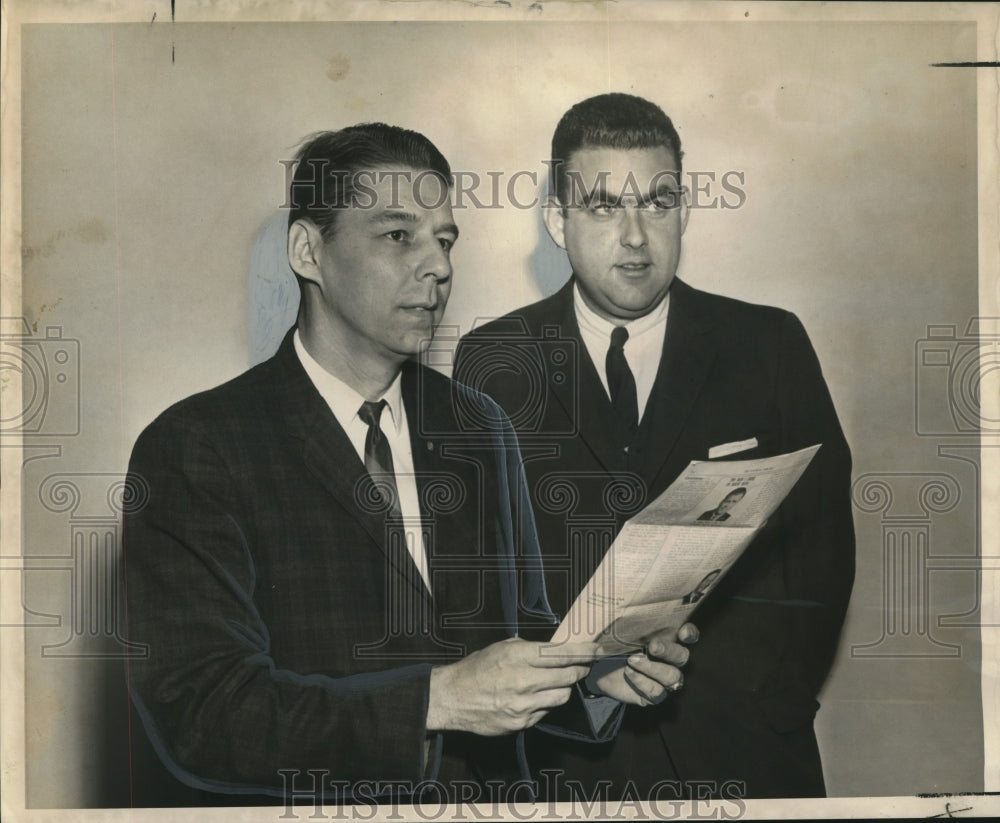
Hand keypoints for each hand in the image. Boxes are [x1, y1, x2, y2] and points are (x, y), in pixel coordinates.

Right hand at [426, 638, 598, 734]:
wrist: (453, 698)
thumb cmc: (477, 668)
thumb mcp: (502, 647)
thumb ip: (530, 649)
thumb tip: (556, 650)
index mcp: (519, 656)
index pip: (562, 654)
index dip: (584, 652)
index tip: (597, 650)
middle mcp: (524, 680)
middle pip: (569, 676)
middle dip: (579, 670)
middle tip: (582, 666)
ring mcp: (523, 705)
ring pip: (562, 697)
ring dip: (563, 688)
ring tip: (554, 682)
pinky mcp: (521, 723)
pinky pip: (545, 712)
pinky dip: (545, 703)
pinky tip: (534, 697)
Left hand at [593, 622, 698, 705]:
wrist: (600, 667)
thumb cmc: (614, 643)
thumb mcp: (618, 631)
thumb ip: (624, 625)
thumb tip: (619, 617)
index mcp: (668, 639)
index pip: (689, 636)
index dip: (690, 634)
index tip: (681, 632)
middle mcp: (671, 660)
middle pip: (682, 656)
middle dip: (668, 650)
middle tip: (652, 646)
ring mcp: (664, 679)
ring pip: (673, 677)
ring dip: (653, 668)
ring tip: (632, 660)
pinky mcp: (654, 695)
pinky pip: (657, 692)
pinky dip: (643, 682)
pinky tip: (628, 673)